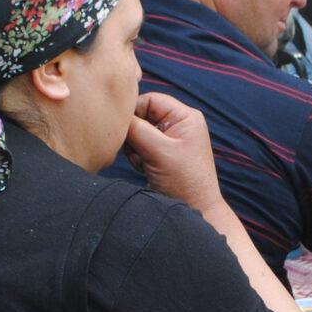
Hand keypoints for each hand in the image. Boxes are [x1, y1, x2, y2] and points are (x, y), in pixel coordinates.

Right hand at [123, 92, 221, 212]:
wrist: (195, 212)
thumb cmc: (184, 182)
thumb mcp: (159, 152)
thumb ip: (137, 130)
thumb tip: (116, 116)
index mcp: (185, 116)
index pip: (150, 99)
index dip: (133, 111)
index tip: (123, 129)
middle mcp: (178, 125)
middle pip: (142, 115)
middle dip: (134, 133)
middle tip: (138, 151)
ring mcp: (170, 140)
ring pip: (138, 132)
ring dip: (134, 148)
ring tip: (144, 163)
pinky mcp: (162, 155)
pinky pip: (139, 147)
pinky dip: (137, 157)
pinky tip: (145, 169)